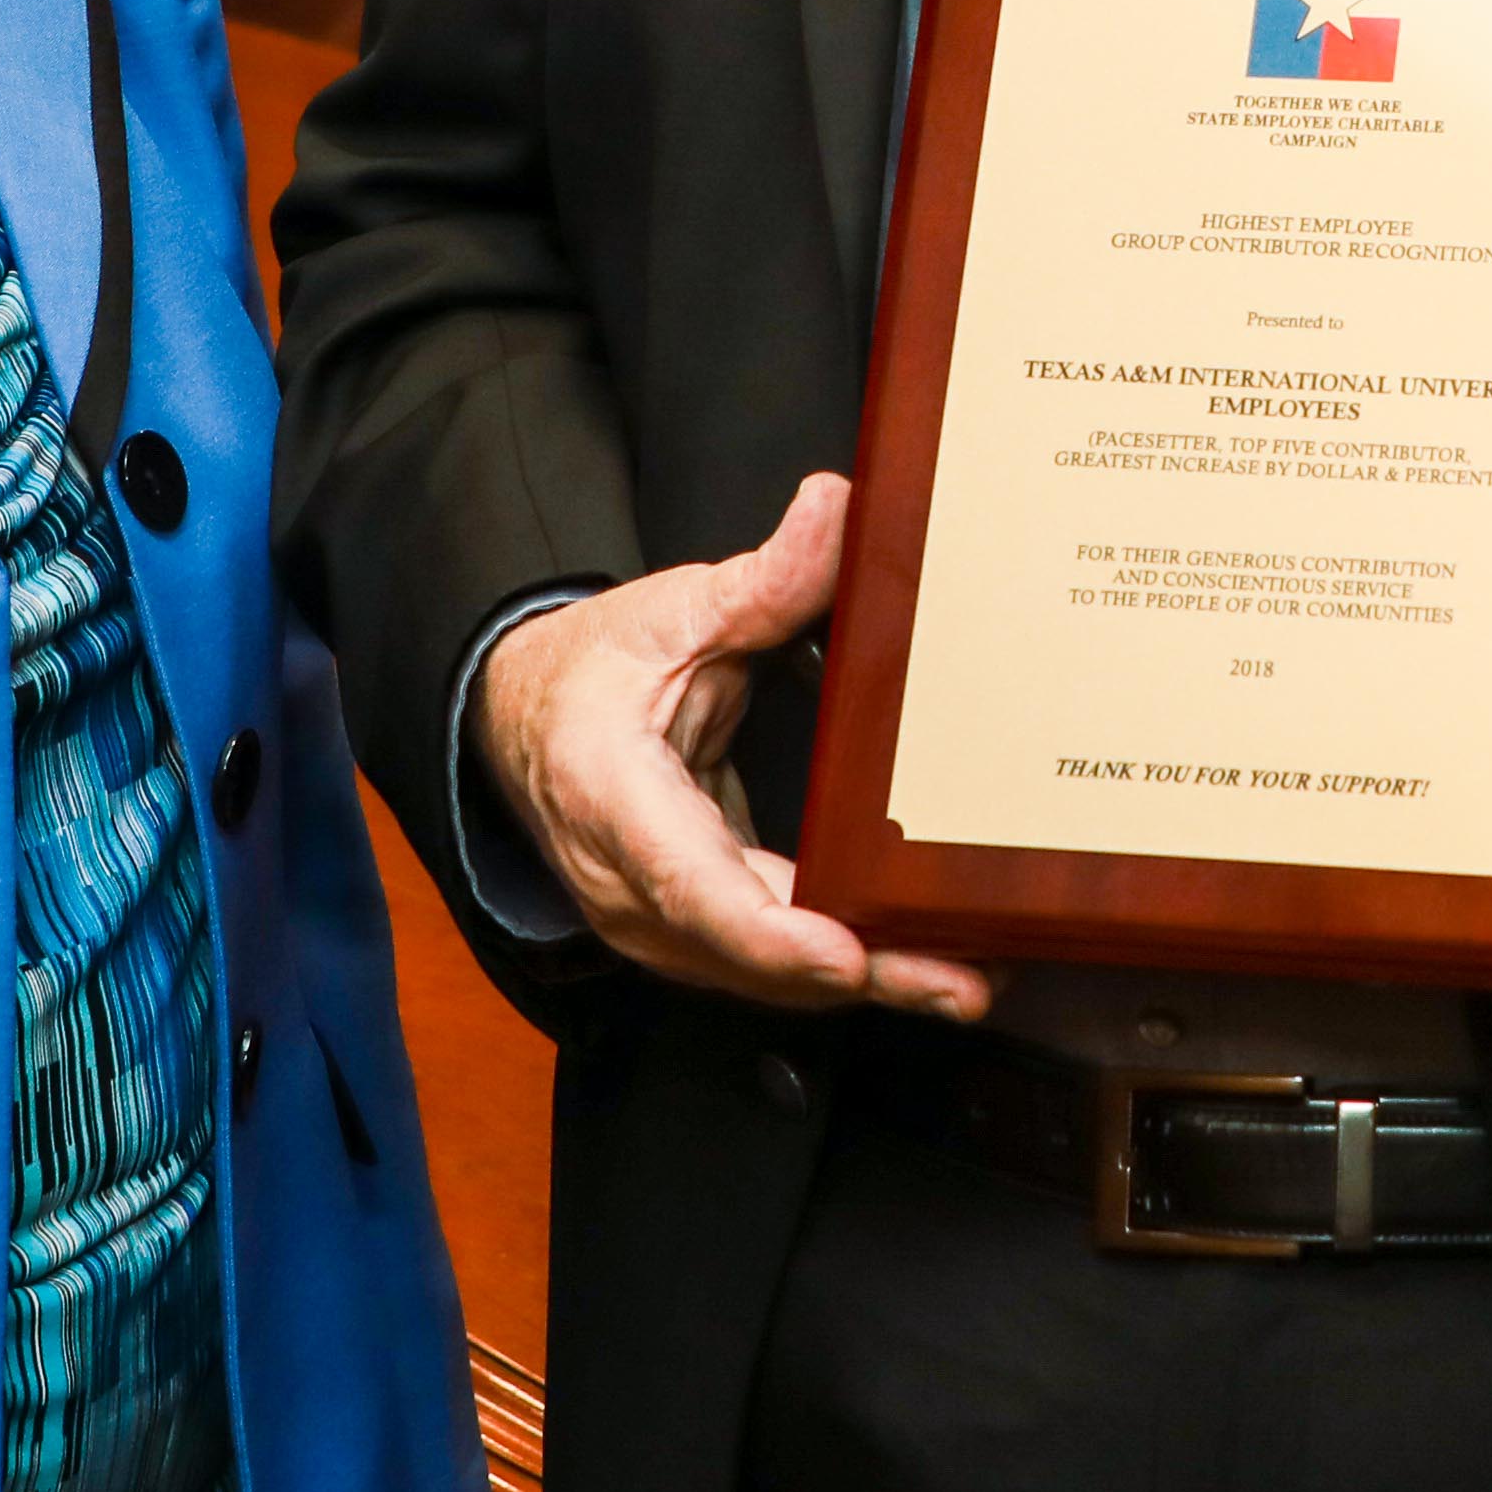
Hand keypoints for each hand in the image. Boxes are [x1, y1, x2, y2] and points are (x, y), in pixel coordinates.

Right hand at [470, 478, 985, 1022]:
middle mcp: (628, 884)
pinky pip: (769, 965)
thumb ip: (764, 578)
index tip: (849, 955)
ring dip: (868, 981)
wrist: (520, 718)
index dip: (777, 935)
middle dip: (864, 973)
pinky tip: (920, 962)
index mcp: (612, 797)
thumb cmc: (590, 670)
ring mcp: (655, 922)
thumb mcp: (671, 610)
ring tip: (971, 977)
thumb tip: (841, 510)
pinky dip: (843, 966)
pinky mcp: (688, 934)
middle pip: (752, 955)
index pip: (694, 887)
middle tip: (966, 979)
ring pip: (767, 977)